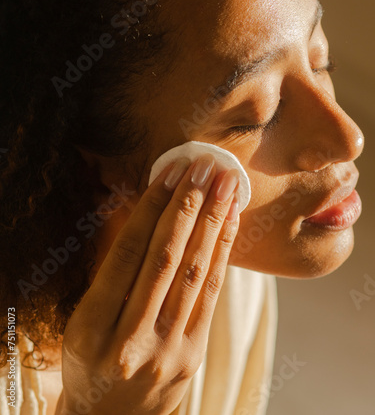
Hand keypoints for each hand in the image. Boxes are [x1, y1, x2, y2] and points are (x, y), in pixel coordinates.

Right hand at [58, 153, 240, 414]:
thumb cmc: (90, 360)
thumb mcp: (82, 318)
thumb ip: (110, 269)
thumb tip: (146, 209)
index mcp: (92, 327)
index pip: (127, 253)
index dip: (151, 208)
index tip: (169, 173)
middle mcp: (131, 339)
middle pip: (166, 258)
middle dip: (188, 206)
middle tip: (205, 167)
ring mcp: (168, 349)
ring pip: (194, 273)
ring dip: (212, 223)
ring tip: (226, 185)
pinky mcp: (194, 353)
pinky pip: (210, 293)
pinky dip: (221, 253)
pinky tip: (229, 223)